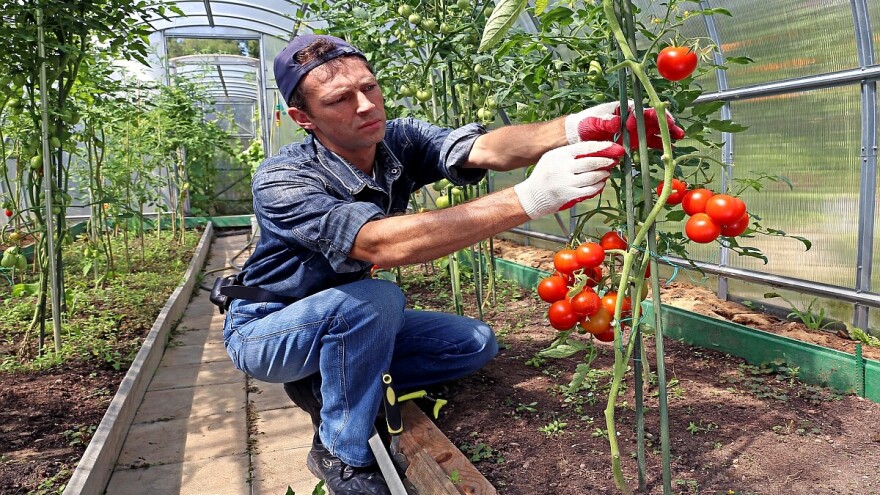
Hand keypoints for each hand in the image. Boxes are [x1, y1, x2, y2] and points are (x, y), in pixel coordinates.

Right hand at [514, 141, 625, 218]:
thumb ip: (570, 153)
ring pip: (592, 177)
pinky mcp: (568, 195)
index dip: (602, 147)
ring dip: (603, 174)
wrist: (532, 195)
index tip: (613, 147)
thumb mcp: (553, 157)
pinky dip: (598, 186)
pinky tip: (600, 183)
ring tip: (607, 172)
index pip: (585, 147)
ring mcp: (565, 183)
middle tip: (614, 160)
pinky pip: (589, 190)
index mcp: (559, 155)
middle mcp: (562, 168)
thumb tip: (594, 148)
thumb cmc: (545, 174)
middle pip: (591, 162)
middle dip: (606, 160)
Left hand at [565, 101, 684, 149]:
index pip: (642, 109)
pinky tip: (668, 147)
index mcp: (623, 108)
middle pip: (653, 118)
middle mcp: (632, 117)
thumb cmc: (585, 124)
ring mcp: (634, 128)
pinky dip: (659, 143)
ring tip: (678, 138)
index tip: (659, 119)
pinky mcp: (633, 140)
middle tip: (676, 131)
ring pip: (654, 129)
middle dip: (666, 123)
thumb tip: (617, 121)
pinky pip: (649, 141)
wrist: (578, 136)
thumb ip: (605, 122)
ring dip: (666, 133)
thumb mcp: (593, 122)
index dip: (652, 113)